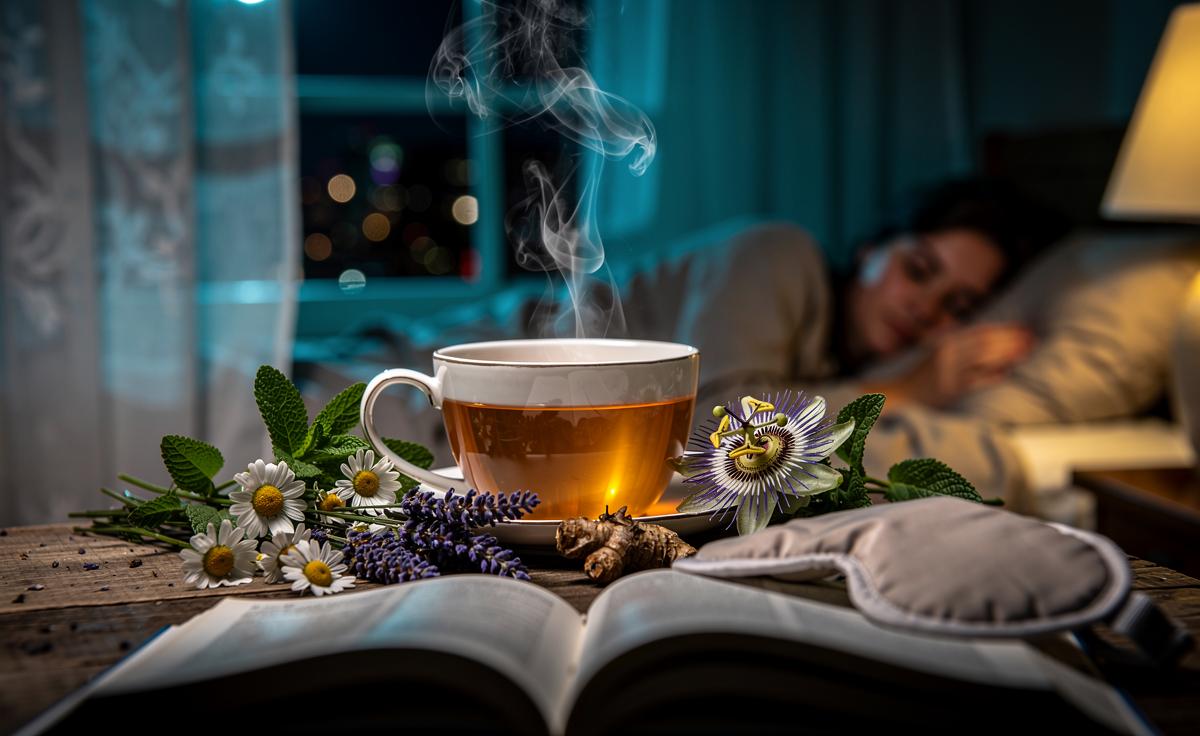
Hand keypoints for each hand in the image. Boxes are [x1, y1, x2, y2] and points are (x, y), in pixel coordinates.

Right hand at [869, 323, 1034, 408]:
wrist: (903, 394)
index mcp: (948, 342)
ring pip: (982, 358)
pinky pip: (974, 381)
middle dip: (1011, 339)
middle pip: (985, 342)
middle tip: (1032, 339)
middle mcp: (948, 353)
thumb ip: (964, 346)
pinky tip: (1005, 374)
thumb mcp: (942, 353)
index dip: (1005, 329)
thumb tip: (996, 341)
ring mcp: (949, 371)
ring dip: (1007, 354)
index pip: (981, 331)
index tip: (1024, 328)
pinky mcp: (949, 388)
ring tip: (1026, 352)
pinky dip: (990, 376)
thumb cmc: (926, 375)